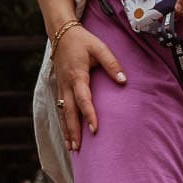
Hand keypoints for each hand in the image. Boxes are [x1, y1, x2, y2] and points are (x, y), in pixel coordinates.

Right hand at [52, 25, 125, 150]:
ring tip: (71, 148)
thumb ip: (112, 64)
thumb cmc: (83, 41)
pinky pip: (60, 108)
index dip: (88, 114)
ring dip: (67, 130)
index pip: (83, 99)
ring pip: (62, 112)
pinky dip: (63, 122)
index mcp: (77, 75)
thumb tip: (123, 81)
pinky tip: (67, 134)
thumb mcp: (99, 48)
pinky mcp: (59, 87)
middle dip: (73, 130)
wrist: (61, 33)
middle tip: (78, 148)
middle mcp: (67, 84)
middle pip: (69, 111)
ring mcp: (61, 86)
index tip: (94, 129)